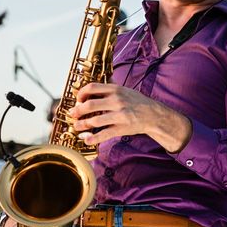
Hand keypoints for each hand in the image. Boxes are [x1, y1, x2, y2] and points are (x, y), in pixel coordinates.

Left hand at [69, 82, 191, 152]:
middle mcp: (117, 101)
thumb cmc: (136, 102)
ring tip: (77, 127)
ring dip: (82, 125)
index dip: (81, 93)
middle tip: (73, 114)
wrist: (154, 115)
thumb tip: (91, 86)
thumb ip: (109, 88)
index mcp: (115, 89)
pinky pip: (105, 134)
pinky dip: (94, 138)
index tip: (78, 99)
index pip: (92, 87)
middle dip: (78, 110)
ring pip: (95, 120)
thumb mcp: (124, 90)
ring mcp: (120, 115)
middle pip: (90, 104)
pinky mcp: (122, 128)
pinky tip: (87, 140)